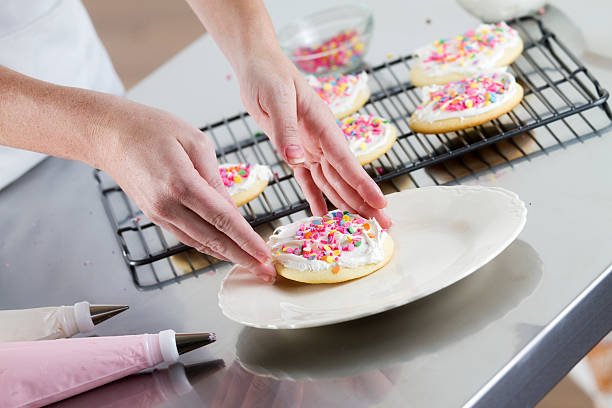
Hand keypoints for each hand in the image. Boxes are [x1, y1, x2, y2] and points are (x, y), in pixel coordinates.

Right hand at [98, 99, 275, 280]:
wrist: (111, 135)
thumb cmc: (151, 129)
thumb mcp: (195, 142)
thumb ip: (216, 178)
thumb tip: (233, 210)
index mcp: (181, 183)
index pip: (223, 219)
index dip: (247, 241)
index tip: (265, 255)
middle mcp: (168, 205)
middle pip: (213, 239)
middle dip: (243, 258)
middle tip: (266, 272)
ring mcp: (159, 214)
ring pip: (200, 243)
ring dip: (228, 257)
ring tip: (252, 266)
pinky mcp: (155, 216)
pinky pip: (186, 237)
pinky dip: (208, 247)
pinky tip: (224, 252)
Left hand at [236, 50, 390, 227]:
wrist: (258, 66)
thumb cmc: (269, 76)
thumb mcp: (276, 99)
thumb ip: (286, 130)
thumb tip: (297, 160)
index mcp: (323, 125)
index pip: (346, 161)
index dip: (363, 185)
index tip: (380, 203)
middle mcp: (321, 139)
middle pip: (346, 177)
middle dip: (365, 201)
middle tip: (385, 225)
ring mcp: (310, 147)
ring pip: (332, 181)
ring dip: (348, 203)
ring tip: (363, 224)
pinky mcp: (295, 151)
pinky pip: (308, 179)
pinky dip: (316, 197)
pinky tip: (324, 214)